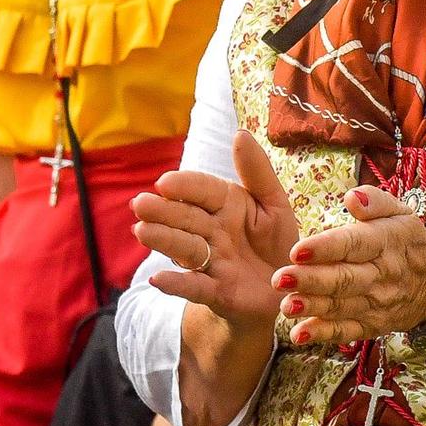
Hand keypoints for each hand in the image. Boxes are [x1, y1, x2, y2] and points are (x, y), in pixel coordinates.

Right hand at [139, 131, 301, 337]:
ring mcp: (211, 261)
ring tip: (142, 231)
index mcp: (227, 204)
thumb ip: (257, 171)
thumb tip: (240, 133)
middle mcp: (213, 230)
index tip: (165, 182)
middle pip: (185, 218)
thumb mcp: (274, 203)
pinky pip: (194, 286)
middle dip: (163, 211)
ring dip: (164, 240)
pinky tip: (157, 280)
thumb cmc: (275, 240)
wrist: (285, 287)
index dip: (185, 186)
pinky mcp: (216, 292)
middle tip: (140, 204)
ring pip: (185, 248)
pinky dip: (176, 284)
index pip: (203, 190)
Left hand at [272, 185, 425, 345]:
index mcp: (386, 242)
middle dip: (310, 280)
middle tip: (280, 279)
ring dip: (312, 308)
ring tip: (285, 306)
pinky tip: (300, 334)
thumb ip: (375, 201)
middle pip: (344, 279)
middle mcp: (381, 275)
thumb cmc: (407, 240)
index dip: (325, 248)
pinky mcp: (373, 325)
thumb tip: (352, 197)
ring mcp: (377, 303)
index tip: (297, 250)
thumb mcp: (400, 212)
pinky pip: (348, 332)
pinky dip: (324, 334)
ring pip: (342, 306)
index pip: (354, 244)